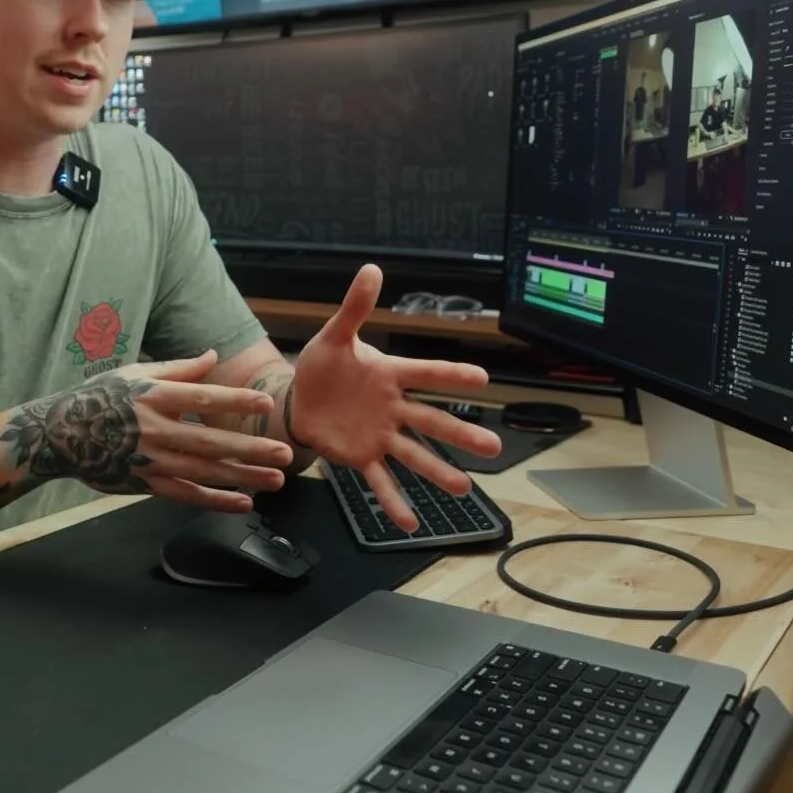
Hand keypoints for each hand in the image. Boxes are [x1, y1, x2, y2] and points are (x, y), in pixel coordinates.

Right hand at [24, 350, 292, 510]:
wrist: (59, 435)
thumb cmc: (100, 398)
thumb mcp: (135, 374)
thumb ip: (178, 368)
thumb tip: (213, 354)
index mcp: (154, 397)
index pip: (203, 398)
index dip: (236, 400)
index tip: (266, 402)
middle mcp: (154, 429)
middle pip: (211, 441)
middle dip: (251, 448)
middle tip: (284, 453)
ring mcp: (150, 460)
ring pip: (203, 471)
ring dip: (242, 477)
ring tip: (275, 480)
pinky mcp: (145, 484)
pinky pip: (186, 494)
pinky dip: (215, 500)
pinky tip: (242, 502)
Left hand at [288, 264, 502, 532]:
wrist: (299, 398)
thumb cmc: (323, 366)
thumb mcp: (334, 336)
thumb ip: (355, 308)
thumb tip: (372, 269)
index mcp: (389, 375)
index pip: (425, 373)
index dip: (451, 375)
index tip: (482, 378)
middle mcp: (392, 408)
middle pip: (430, 422)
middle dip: (460, 434)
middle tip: (493, 447)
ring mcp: (380, 436)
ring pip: (413, 455)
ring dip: (437, 473)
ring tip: (462, 489)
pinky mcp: (360, 458)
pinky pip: (379, 481)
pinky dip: (393, 502)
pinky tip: (410, 523)